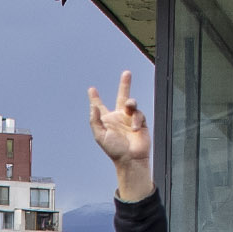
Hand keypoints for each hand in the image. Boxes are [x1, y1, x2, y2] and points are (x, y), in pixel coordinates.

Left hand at [89, 72, 154, 200]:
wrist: (131, 158)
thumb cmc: (114, 150)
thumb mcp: (100, 136)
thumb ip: (95, 120)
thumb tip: (93, 106)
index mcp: (107, 120)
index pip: (100, 106)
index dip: (95, 98)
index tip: (91, 89)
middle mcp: (119, 117)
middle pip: (122, 96)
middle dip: (125, 84)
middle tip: (127, 73)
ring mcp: (130, 119)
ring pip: (132, 103)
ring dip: (131, 103)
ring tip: (130, 106)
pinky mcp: (141, 122)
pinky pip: (139, 114)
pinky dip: (137, 119)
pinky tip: (136, 129)